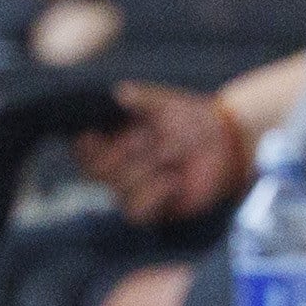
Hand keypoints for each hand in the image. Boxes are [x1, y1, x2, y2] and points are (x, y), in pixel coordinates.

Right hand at [72, 82, 246, 224]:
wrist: (223, 139)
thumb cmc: (189, 117)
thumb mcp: (162, 102)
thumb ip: (140, 97)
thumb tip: (118, 94)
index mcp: (111, 140)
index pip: (82, 148)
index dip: (86, 145)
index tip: (95, 134)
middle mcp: (116, 167)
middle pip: (97, 171)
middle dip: (123, 153)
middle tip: (150, 137)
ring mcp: (133, 189)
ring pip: (118, 190)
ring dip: (146, 171)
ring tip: (171, 154)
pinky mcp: (154, 209)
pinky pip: (137, 210)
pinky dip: (154, 193)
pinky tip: (173, 180)